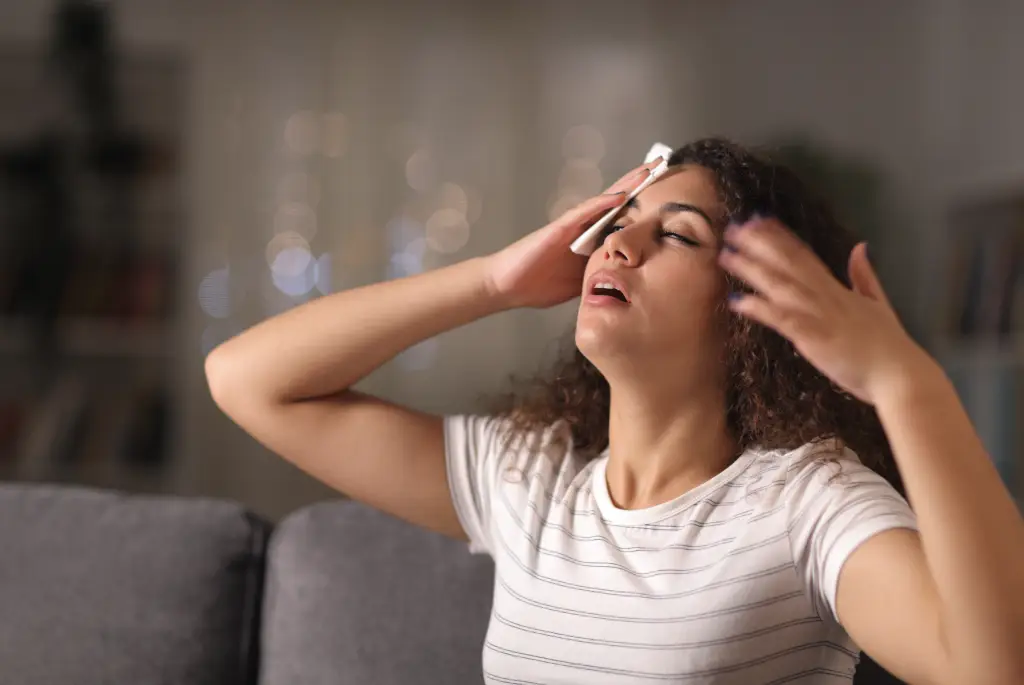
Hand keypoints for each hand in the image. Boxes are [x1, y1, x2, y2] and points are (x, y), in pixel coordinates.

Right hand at [484, 159, 661, 308]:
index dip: (644, 205)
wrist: (507, 286)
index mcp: (590, 240)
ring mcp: (571, 225)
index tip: (668, 194)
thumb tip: (629, 284)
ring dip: (626, 185)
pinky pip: (583, 213)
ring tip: (648, 170)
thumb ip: (602, 275)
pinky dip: (602, 203)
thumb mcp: (582, 283)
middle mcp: (583, 227)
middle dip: (640, 185)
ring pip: (604, 201)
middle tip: (663, 164)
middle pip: (617, 201)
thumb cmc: (539, 284)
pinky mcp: (558, 229)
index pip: (622, 218)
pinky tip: (620, 196)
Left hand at [718, 216, 940, 404]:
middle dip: (760, 245)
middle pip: (788, 263)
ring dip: (752, 269)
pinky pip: (782, 319)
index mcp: (838, 289)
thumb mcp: (879, 303)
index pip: (805, 256)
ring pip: (781, 285)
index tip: (760, 220)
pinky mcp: (814, 338)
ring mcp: (819, 315)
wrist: (899, 374)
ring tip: (727, 255)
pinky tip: (738, 301)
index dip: (781, 237)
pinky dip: (761, 309)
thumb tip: (860, 247)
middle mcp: (826, 296)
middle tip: (735, 228)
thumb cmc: (888, 346)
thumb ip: (865, 275)